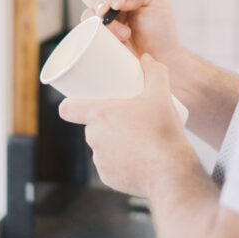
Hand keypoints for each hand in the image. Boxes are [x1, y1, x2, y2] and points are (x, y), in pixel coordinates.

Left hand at [59, 54, 197, 196]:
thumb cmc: (163, 131)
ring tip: (134, 139)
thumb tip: (148, 58)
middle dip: (105, 123)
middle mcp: (94, 138)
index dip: (70, 104)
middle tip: (125, 118)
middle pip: (91, 127)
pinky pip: (109, 166)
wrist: (171, 172)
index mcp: (99, 115)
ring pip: (101, 147)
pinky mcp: (107, 178)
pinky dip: (119, 163)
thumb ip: (155, 72)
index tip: (79, 102)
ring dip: (112, 143)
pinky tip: (135, 159)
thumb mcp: (161, 96)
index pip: (67, 109)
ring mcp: (100, 160)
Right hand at [79, 0, 182, 66]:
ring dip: (103, 24)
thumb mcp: (158, 3)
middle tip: (106, 13)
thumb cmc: (160, 31)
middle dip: (97, 1)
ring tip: (124, 35)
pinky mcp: (97, 42)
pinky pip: (87, 37)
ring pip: (87, 16)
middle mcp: (108, 7)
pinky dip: (97, 38)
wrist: (162, 59)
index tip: (118, 3)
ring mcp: (101, 25)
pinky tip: (115, 44)